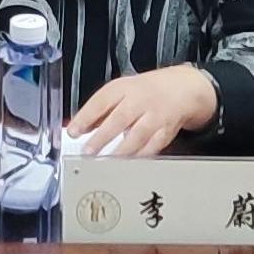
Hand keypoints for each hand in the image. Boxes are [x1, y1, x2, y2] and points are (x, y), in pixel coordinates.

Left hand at [66, 65, 216, 156]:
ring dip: (120, 151)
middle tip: (87, 152)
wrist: (180, 89)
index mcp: (123, 88)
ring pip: (138, 135)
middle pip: (119, 119)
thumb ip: (99, 110)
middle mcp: (140, 100)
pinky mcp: (166, 131)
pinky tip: (129, 165)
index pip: (101, 101)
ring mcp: (155, 116)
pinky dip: (140, 156)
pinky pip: (153, 147)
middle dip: (102, 137)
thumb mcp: (120, 91)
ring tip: (106, 162)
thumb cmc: (144, 92)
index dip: (86, 117)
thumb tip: (77, 128)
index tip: (73, 132)